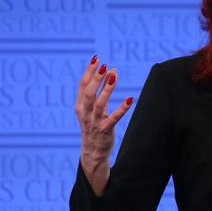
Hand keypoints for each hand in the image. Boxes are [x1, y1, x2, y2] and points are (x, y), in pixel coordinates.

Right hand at [74, 55, 133, 193]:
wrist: (92, 151)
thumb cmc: (94, 125)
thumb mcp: (93, 108)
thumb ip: (101, 90)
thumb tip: (111, 70)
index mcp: (80, 106)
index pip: (82, 86)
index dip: (89, 72)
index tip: (97, 59)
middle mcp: (84, 113)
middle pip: (88, 93)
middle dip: (96, 79)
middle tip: (105, 66)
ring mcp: (93, 122)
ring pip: (99, 104)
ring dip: (107, 90)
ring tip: (114, 76)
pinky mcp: (104, 130)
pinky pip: (113, 118)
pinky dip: (122, 109)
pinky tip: (131, 99)